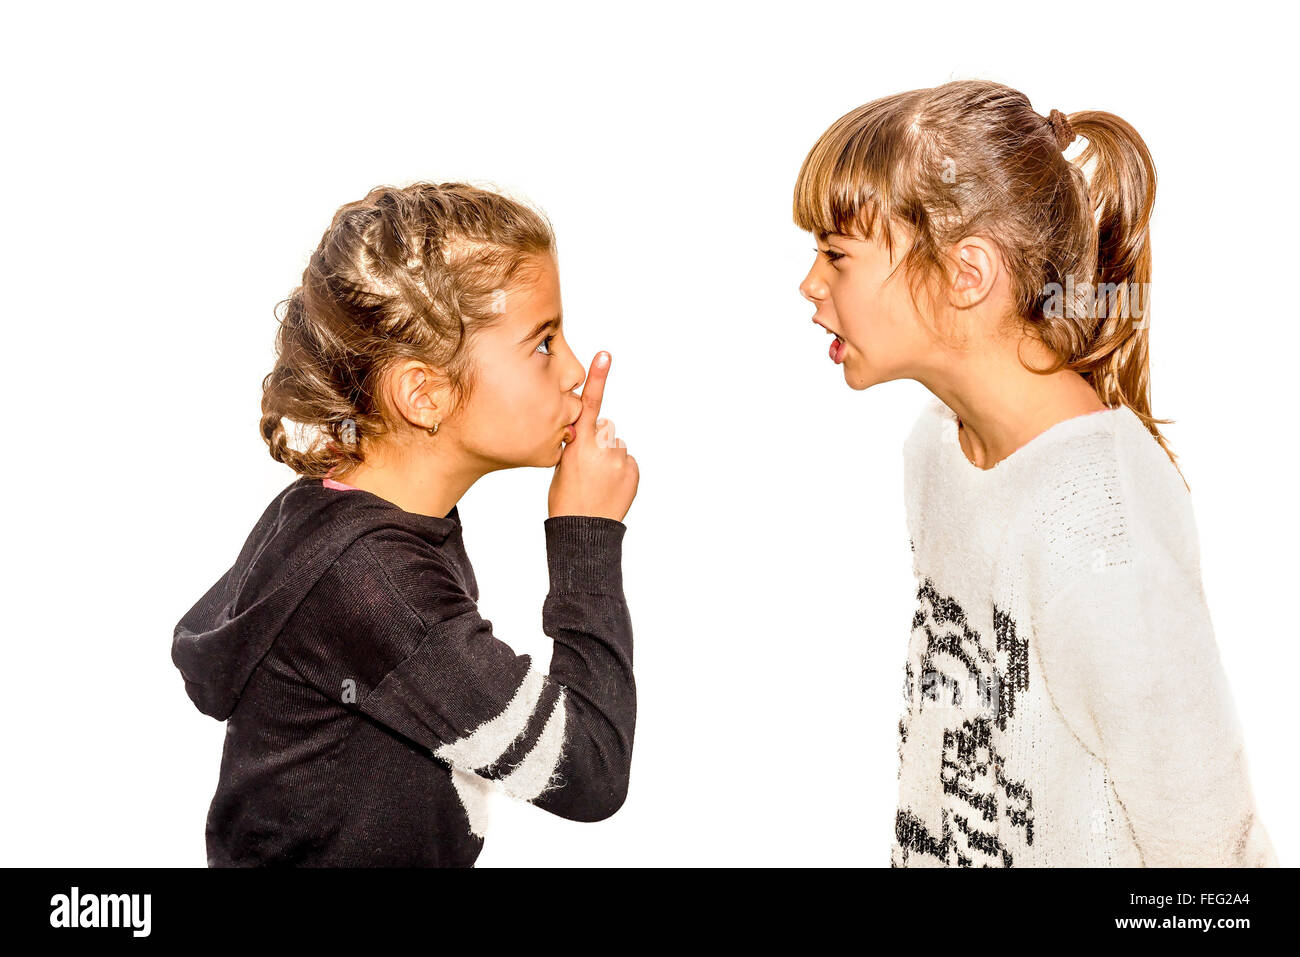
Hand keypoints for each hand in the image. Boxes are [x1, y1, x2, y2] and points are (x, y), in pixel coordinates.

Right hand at [548, 351, 638, 521]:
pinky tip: (610, 487)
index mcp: (578, 443)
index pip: (589, 404)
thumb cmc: (565, 498)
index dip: (597, 378)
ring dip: (609, 459)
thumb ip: (576, 443)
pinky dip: (621, 471)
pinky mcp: (633, 470)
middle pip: (604, 429)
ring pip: (615, 446)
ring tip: (598, 482)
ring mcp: (620, 458)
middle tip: (587, 470)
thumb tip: (593, 434)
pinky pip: (627, 461)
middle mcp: (602, 446)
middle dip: (598, 442)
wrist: (584, 530)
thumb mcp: (560, 465)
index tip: (605, 355)